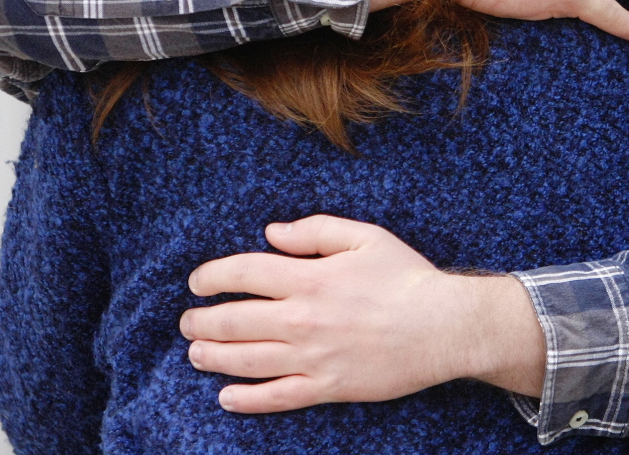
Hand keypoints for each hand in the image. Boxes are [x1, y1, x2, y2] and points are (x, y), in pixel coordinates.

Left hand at [181, 215, 544, 412]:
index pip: (245, 274)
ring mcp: (314, 357)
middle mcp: (304, 319)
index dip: (213, 276)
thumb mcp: (364, 235)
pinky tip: (226, 396)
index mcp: (311, 277)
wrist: (440, 325)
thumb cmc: (404, 275)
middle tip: (187, 320)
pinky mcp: (328, 388)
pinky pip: (277, 397)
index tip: (197, 281)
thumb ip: (314, 230)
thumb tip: (271, 233)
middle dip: (203, 320)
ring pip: (248, 360)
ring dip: (213, 356)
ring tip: (195, 352)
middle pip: (236, 321)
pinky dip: (246, 399)